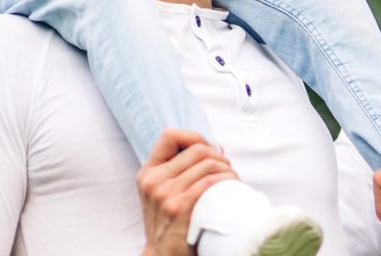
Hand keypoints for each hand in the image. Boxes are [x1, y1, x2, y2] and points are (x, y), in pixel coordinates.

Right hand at [137, 129, 237, 255]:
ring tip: (231, 178)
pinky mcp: (180, 207)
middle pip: (196, 149)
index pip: (169, 136)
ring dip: (227, 168)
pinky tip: (232, 185)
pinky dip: (226, 180)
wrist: (162, 255)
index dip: (193, 136)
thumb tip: (215, 148)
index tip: (207, 149)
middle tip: (226, 167)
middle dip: (218, 155)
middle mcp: (154, 180)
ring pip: (207, 164)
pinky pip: (210, 182)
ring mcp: (166, 194)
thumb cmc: (168, 224)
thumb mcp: (161, 193)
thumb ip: (179, 170)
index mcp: (148, 172)